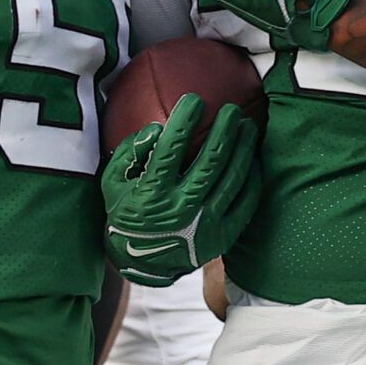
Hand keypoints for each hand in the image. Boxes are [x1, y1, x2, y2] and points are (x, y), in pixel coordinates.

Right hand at [102, 94, 261, 285]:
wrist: (143, 264)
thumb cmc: (127, 214)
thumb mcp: (112, 185)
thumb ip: (128, 154)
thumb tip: (155, 129)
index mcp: (151, 195)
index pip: (170, 150)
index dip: (184, 122)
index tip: (195, 100)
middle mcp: (181, 209)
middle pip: (211, 161)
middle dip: (224, 130)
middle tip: (231, 109)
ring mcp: (206, 224)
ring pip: (233, 178)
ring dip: (243, 148)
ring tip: (248, 126)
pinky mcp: (224, 235)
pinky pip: (246, 201)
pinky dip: (252, 178)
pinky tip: (253, 159)